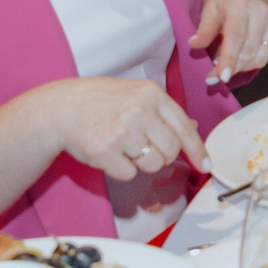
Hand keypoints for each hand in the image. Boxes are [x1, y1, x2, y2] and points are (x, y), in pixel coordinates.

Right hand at [41, 77, 206, 178]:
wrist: (62, 107)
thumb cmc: (101, 100)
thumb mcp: (135, 93)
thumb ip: (164, 111)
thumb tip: (192, 127)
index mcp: (151, 94)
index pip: (184, 127)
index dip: (197, 150)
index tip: (205, 166)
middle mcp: (139, 111)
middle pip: (171, 150)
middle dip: (162, 155)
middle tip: (143, 146)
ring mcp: (122, 132)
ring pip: (152, 165)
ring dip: (141, 162)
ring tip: (123, 146)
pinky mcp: (105, 152)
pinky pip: (128, 174)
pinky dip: (121, 169)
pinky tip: (110, 152)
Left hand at [190, 0, 267, 82]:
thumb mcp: (211, 8)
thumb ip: (204, 29)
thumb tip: (193, 45)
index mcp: (240, 5)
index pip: (236, 38)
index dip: (228, 60)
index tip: (221, 77)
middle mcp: (261, 12)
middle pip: (248, 51)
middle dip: (232, 68)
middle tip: (216, 75)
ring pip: (261, 56)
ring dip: (243, 67)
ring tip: (229, 64)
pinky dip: (255, 61)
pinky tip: (244, 56)